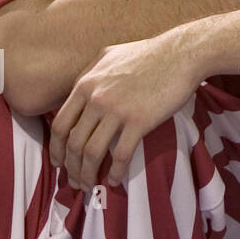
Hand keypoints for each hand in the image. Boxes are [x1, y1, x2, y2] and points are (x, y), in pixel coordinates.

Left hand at [49, 33, 199, 190]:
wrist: (182, 53)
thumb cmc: (149, 54)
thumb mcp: (110, 55)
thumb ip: (89, 72)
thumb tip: (78, 89)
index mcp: (86, 84)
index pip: (60, 124)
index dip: (56, 148)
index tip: (60, 162)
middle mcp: (96, 99)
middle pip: (73, 143)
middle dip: (70, 167)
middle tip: (75, 180)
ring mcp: (117, 110)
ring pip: (92, 152)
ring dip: (88, 174)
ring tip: (90, 185)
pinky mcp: (139, 121)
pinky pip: (121, 154)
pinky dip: (115, 172)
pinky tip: (114, 180)